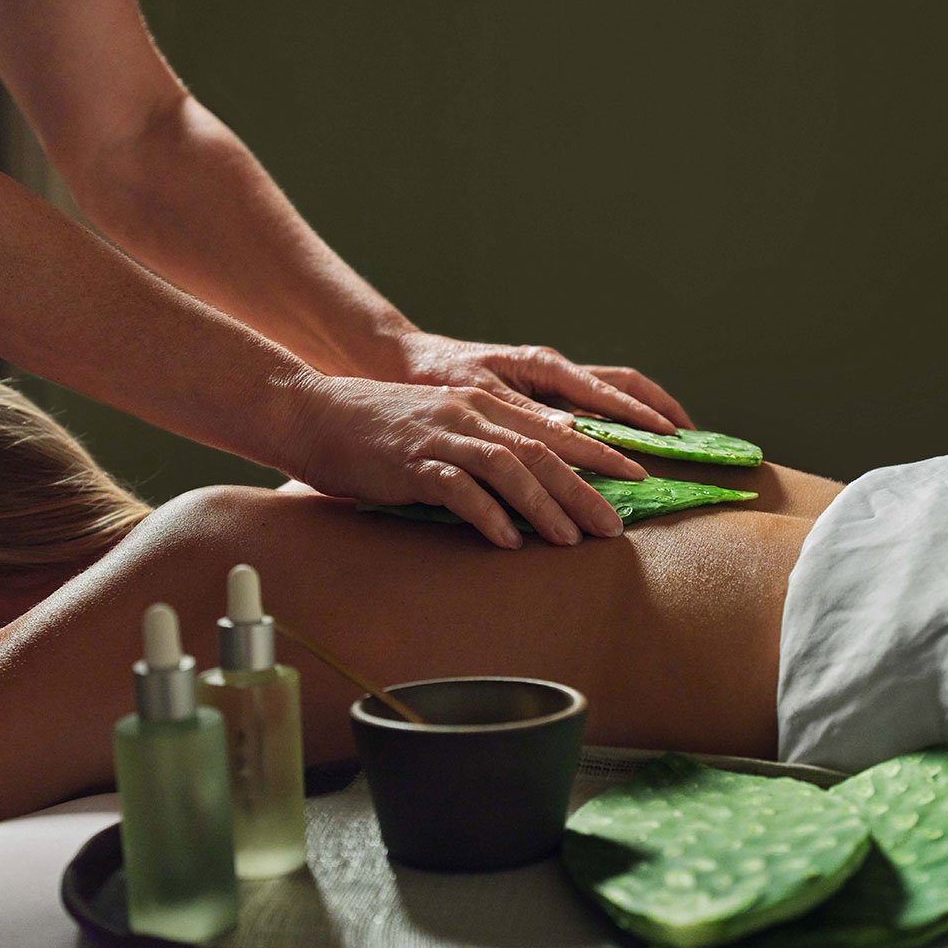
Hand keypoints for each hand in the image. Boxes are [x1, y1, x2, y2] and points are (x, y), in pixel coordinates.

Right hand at [279, 374, 655, 547]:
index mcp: (481, 405)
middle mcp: (468, 415)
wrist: (309, 412)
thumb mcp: (438, 429)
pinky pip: (457, 489)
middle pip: (542, 452)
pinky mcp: (408, 461)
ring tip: (573, 540)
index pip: (553, 431)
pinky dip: (486, 515)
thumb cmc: (373, 430)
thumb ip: (480, 451)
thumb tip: (525, 491)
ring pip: (508, 467)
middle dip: (586, 489)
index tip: (638, 478)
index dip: (599, 455)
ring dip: (545, 506)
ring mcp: (439, 436)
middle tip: (618, 525)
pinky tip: (508, 542)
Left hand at [390, 333, 693, 434]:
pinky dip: (618, 422)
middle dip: (660, 409)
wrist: (409, 362)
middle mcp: (554, 371)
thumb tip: (575, 434)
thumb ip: (526, 416)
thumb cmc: (439, 376)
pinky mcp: (541, 395)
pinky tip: (628, 445)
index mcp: (544, 365)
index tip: (671, 442)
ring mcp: (550, 381)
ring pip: (613, 392)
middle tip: (694, 440)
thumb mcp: (480, 396)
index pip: (608, 393)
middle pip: (624, 384)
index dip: (640, 420)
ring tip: (676, 440)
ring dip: (645, 413)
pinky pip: (591, 406)